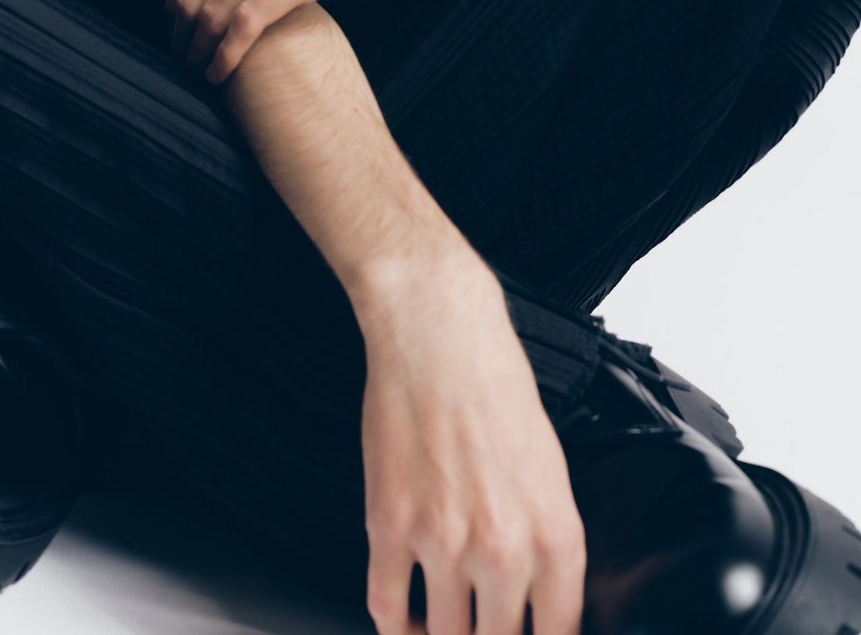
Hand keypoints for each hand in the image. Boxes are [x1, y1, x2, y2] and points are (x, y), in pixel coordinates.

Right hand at [355, 249, 585, 634]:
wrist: (438, 337)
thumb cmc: (495, 387)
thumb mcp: (551, 470)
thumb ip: (549, 543)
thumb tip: (542, 600)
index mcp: (556, 537)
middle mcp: (503, 549)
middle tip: (481, 626)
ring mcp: (443, 543)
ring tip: (443, 626)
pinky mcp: (389, 527)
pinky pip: (386, 608)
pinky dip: (395, 626)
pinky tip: (404, 619)